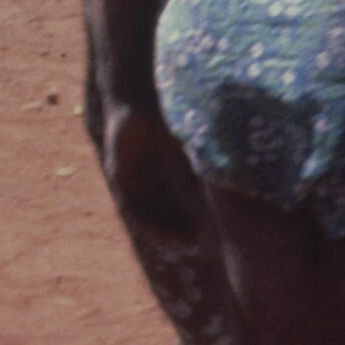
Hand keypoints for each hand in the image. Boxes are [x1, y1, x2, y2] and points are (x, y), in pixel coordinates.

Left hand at [100, 100, 204, 240]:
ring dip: (158, 229)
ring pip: (143, 211)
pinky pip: (127, 201)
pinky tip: (151, 228)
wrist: (132, 100)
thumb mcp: (182, 144)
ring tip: (174, 242)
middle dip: (174, 228)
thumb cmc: (159, 116)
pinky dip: (139, 216)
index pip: (173, 202)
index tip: (201, 232)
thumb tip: (228, 174)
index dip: (185, 218)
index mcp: (160, 170)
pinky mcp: (116, 173)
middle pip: (159, 211)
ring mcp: (129, 176)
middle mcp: (144, 177)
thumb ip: (198, 160)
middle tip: (189, 243)